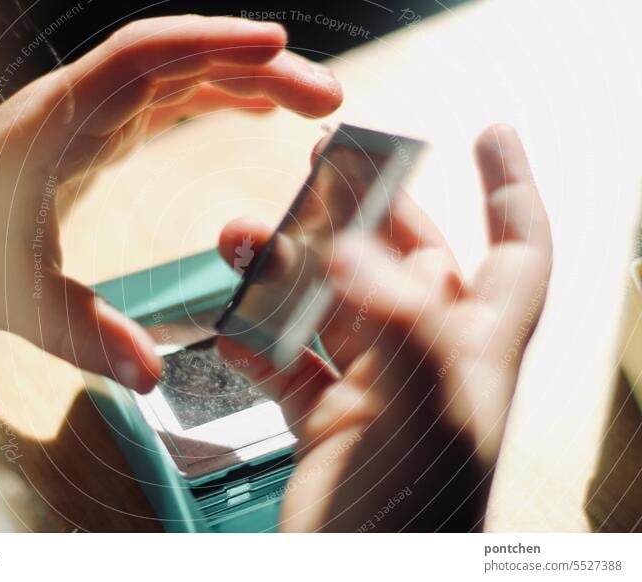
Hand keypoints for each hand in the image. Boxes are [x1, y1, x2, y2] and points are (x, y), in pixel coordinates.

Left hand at [0, 16, 341, 390]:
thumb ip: (81, 334)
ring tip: (306, 104)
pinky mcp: (97, 131)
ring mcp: (88, 113)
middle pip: (176, 60)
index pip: (139, 59)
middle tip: (323, 97)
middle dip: (253, 66)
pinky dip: (214, 96)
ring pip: (177, 74)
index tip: (276, 44)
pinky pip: (165, 99)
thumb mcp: (11, 299)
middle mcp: (75, 106)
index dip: (210, 43)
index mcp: (53, 127)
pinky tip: (249, 111)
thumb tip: (151, 376)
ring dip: (242, 78)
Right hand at [217, 124, 551, 530]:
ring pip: (329, 304)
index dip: (511, 189)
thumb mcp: (428, 415)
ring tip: (240, 237)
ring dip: (285, 269)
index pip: (516, 252)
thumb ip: (400, 323)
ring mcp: (373, 391)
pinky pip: (286, 360)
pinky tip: (229, 327)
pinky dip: (256, 339)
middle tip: (321, 163)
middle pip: (403, 260)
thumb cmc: (413, 522)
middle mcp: (428, 361)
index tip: (492, 134)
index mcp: (475, 351)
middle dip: (364, 209)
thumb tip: (351, 251)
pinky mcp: (325, 420)